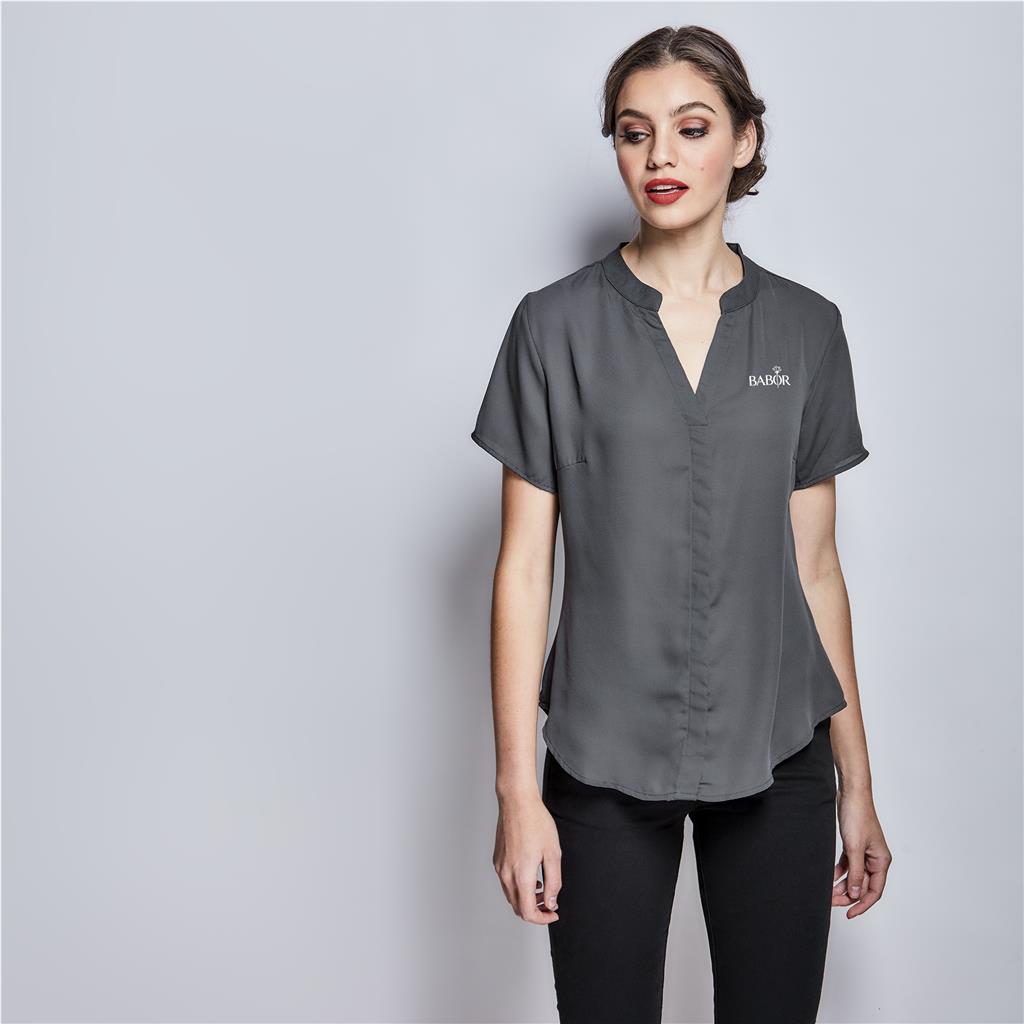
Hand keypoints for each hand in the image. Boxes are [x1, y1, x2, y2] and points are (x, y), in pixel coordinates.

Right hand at [493, 792, 561, 924]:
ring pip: (511, 896)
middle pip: (517, 907)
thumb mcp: (553, 853)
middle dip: (535, 911)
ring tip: (542, 888)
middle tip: (549, 903)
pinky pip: (506, 882)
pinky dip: (518, 888)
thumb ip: (554, 882)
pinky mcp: (497, 859)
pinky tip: (530, 876)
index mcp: (522, 875)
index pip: (528, 912)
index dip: (542, 918)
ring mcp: (499, 867)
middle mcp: (506, 874)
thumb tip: (551, 902)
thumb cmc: (535, 822)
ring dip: (526, 899)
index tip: (553, 913)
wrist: (517, 801)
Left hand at [834, 786, 891, 918]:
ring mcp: (864, 853)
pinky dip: (839, 872)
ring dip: (842, 885)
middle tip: (831, 902)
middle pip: (862, 885)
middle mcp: (875, 859)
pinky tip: (829, 878)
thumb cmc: (857, 817)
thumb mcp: (855, 848)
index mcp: (881, 861)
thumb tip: (854, 894)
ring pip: (854, 876)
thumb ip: (855, 873)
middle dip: (848, 896)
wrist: (851, 794)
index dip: (862, 905)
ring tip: (828, 893)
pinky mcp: (853, 845)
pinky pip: (848, 865)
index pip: (874, 891)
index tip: (849, 914)